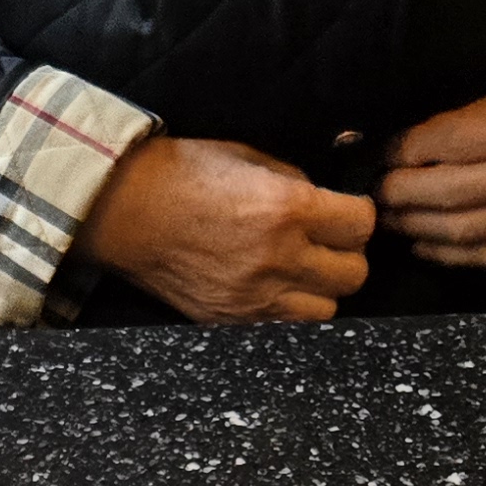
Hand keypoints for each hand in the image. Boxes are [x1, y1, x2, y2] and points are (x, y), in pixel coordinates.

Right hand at [74, 136, 373, 322]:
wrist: (123, 211)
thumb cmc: (181, 174)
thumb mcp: (248, 158)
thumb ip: (295, 183)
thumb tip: (326, 204)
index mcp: (286, 209)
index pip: (362, 225)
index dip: (358, 215)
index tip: (345, 212)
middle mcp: (277, 258)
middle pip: (354, 274)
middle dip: (346, 254)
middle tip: (327, 242)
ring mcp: (253, 297)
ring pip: (327, 310)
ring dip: (321, 289)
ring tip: (301, 271)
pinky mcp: (230, 320)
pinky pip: (284, 327)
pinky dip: (287, 310)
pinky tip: (273, 288)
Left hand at [380, 51, 485, 266]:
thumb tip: (432, 137)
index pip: (449, 143)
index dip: (408, 149)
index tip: (388, 149)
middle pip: (446, 195)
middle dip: (400, 194)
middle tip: (376, 189)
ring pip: (462, 233)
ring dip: (416, 228)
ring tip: (390, 218)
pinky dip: (451, 254)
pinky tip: (426, 244)